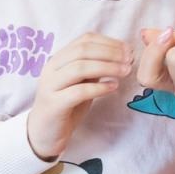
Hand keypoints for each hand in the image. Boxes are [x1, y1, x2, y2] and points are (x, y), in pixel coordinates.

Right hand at [25, 33, 131, 160]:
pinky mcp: (54, 104)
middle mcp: (51, 69)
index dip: (109, 42)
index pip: (84, 40)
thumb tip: (121, 56)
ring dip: (107, 67)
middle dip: (110, 53)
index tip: (128, 49)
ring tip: (126, 72)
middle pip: (82, 50)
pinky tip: (113, 87)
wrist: (44, 133)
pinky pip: (78, 91)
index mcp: (59, 59)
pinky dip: (99, 87)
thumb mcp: (81, 83)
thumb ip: (94, 69)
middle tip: (130, 59)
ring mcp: (50, 86)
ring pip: (79, 67)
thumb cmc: (67, 106)